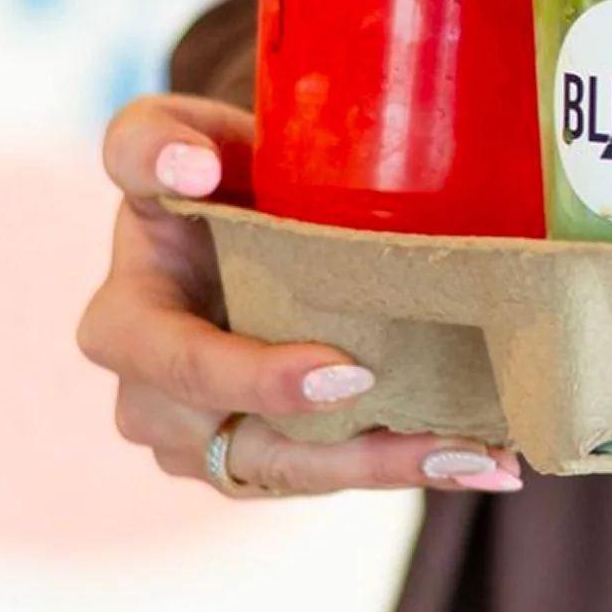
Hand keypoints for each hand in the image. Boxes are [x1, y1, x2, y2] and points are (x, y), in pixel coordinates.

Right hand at [77, 95, 523, 496]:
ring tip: (487, 458)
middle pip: (248, 444)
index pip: (178, 363)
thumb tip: (188, 168)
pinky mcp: (262, 458)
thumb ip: (153, 141)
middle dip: (348, 449)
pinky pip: (329, 475)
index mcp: (125, 324)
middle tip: (448, 437)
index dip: (255, 379)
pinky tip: (485, 460)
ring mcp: (207, 442)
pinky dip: (405, 468)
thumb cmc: (201, 169)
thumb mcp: (167, 136)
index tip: (346, 373)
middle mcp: (154, 401)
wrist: (234, 207)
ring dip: (394, 470)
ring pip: (297, 474)